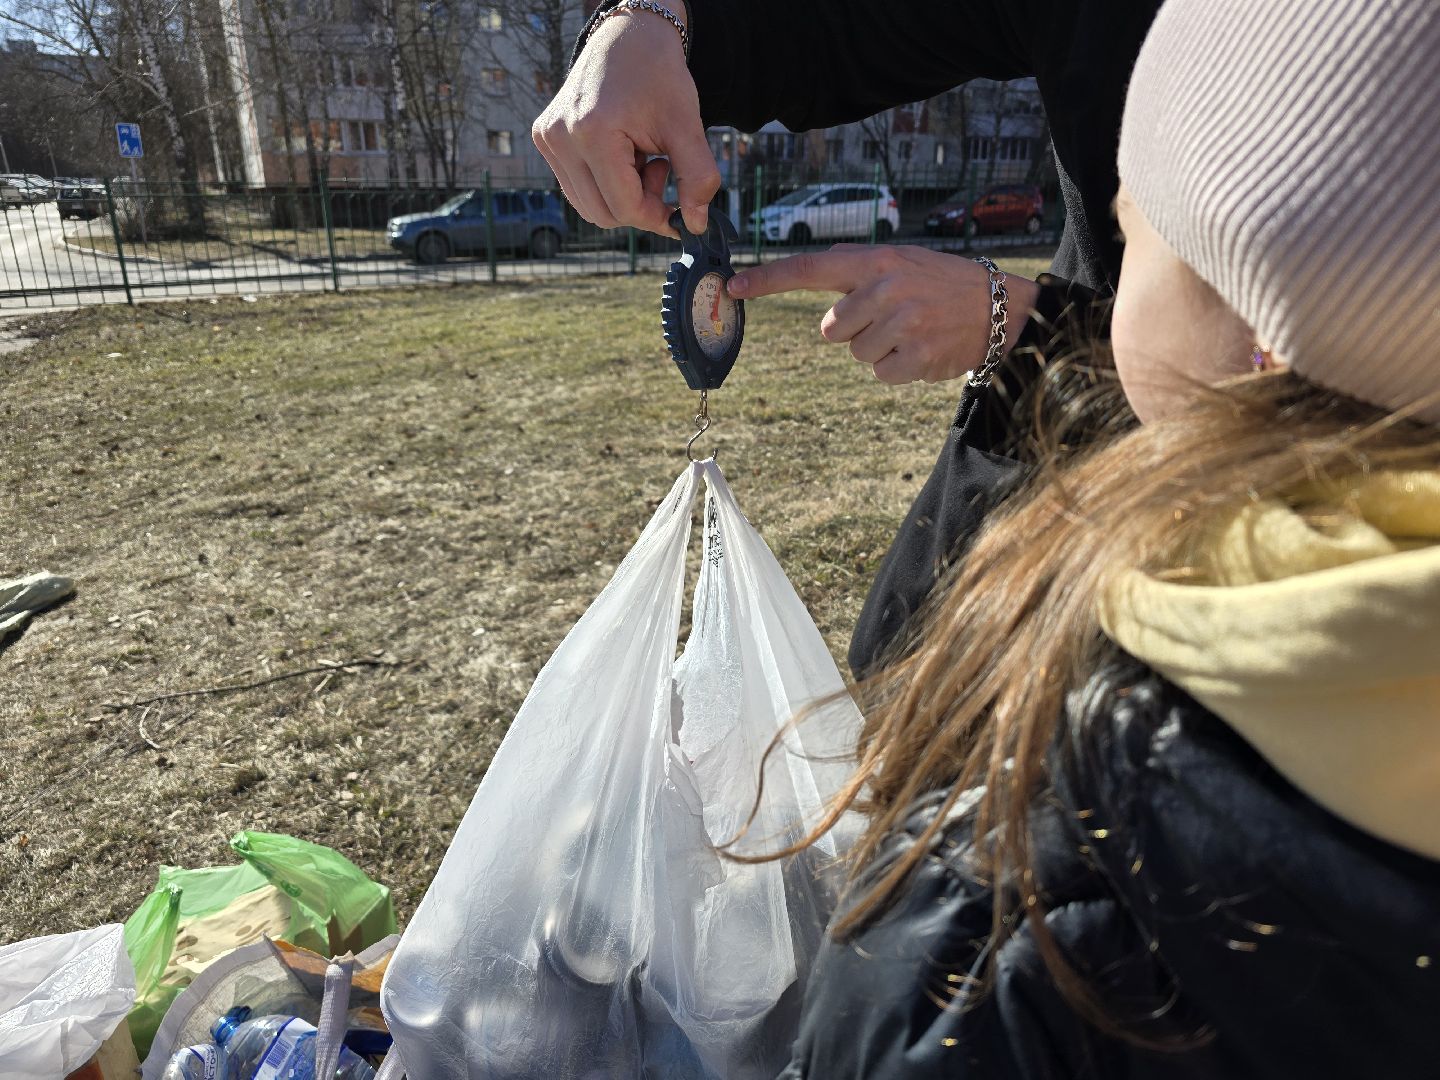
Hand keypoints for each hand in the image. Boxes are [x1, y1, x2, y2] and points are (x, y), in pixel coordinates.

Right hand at [531, 12, 720, 237]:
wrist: (628, 35)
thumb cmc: (659, 75)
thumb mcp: (687, 126)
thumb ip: (697, 178)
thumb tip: (696, 227)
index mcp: (592, 132)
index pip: (624, 207)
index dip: (657, 217)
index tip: (681, 210)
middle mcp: (560, 138)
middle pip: (603, 214)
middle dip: (640, 205)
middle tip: (661, 170)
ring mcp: (548, 138)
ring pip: (589, 207)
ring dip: (622, 196)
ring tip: (643, 159)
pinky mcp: (545, 138)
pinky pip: (578, 188)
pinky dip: (606, 183)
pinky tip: (624, 154)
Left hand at [727, 245, 1039, 384]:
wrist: (998, 308)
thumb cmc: (939, 284)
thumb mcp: (899, 262)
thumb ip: (856, 270)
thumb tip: (811, 284)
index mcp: (875, 262)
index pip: (809, 268)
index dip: (768, 279)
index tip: (733, 286)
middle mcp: (884, 289)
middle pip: (830, 329)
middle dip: (854, 329)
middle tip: (893, 317)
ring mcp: (900, 325)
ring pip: (855, 354)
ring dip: (878, 349)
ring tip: (912, 331)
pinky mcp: (914, 359)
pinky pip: (880, 373)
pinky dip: (898, 368)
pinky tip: (922, 350)